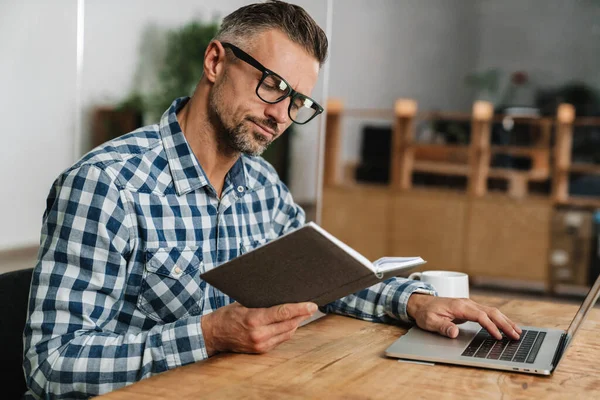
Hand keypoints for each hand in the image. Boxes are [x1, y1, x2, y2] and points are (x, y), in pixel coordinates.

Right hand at [201, 302, 317, 355]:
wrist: (214, 334)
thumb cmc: (228, 315)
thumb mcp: (243, 303)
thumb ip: (263, 302)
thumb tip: (284, 295)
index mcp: (254, 319)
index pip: (283, 313)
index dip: (300, 309)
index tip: (312, 305)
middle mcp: (259, 334)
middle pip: (289, 324)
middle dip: (302, 315)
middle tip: (312, 306)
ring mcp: (261, 344)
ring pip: (288, 332)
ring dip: (297, 323)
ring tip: (304, 312)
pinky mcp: (262, 350)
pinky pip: (281, 339)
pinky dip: (288, 330)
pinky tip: (291, 323)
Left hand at [406, 295, 521, 339]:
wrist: (420, 303)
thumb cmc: (425, 313)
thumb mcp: (430, 322)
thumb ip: (443, 327)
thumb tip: (454, 333)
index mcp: (459, 306)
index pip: (480, 316)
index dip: (491, 326)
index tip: (499, 337)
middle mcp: (467, 303)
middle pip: (491, 312)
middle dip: (504, 323)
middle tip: (516, 335)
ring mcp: (469, 305)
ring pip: (492, 311)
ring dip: (505, 321)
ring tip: (517, 331)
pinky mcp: (470, 308)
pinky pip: (488, 312)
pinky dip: (499, 319)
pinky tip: (506, 326)